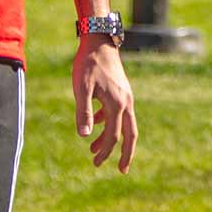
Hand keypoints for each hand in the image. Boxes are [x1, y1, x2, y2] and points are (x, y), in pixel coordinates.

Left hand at [73, 38, 137, 170]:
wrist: (99, 41)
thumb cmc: (88, 64)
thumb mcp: (81, 88)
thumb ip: (84, 112)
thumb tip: (85, 136)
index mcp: (117, 104)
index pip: (114, 135)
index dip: (106, 152)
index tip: (96, 163)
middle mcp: (126, 102)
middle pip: (130, 134)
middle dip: (126, 153)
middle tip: (122, 170)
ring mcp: (125, 96)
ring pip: (124, 124)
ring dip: (112, 139)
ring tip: (94, 150)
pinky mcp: (121, 91)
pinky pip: (119, 113)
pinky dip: (109, 123)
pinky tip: (96, 124)